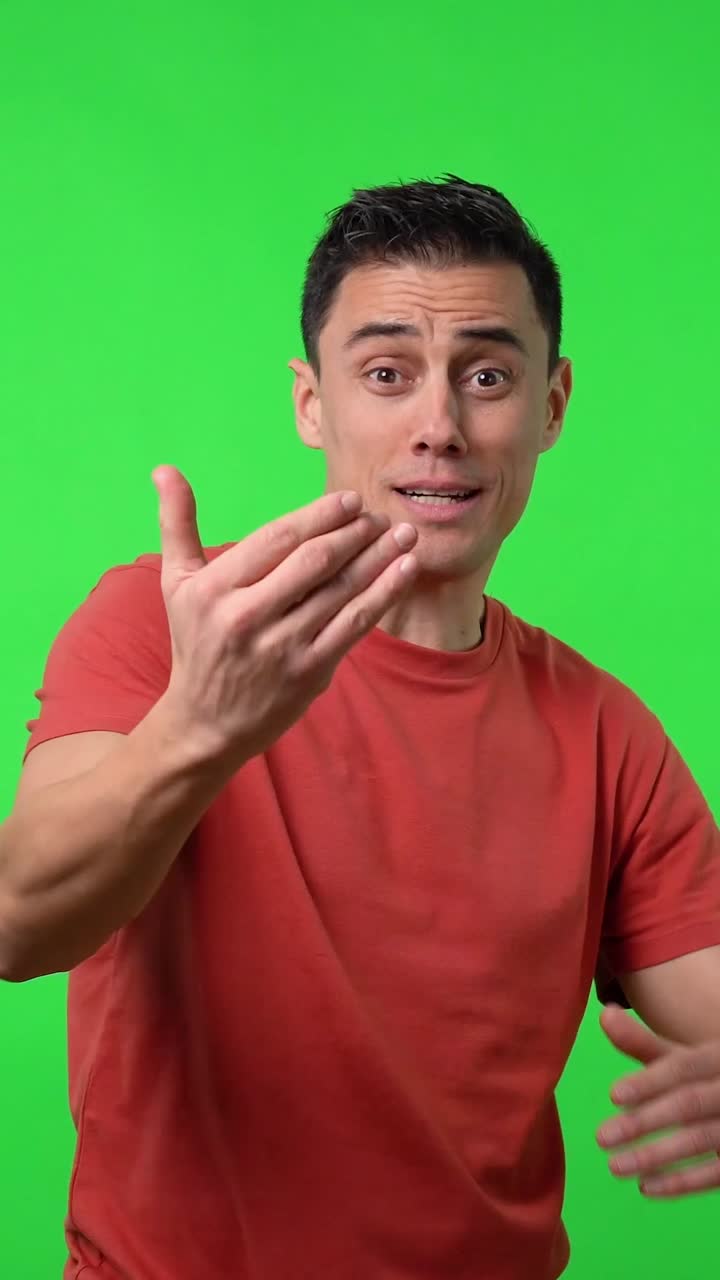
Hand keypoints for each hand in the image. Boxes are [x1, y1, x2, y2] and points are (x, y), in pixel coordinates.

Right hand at [152, 466, 418, 767]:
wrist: (206, 723)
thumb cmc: (196, 642)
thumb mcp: (176, 584)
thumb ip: (177, 524)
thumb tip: (165, 470)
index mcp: (214, 590)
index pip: (275, 540)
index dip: (318, 516)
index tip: (350, 500)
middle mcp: (247, 618)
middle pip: (313, 562)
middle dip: (354, 533)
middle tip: (380, 514)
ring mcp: (282, 647)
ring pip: (340, 591)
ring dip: (378, 557)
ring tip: (403, 534)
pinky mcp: (310, 671)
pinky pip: (355, 624)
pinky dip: (384, 593)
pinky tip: (404, 569)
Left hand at [596, 1003, 719, 1196]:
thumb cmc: (707, 1076)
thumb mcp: (683, 1057)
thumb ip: (643, 1043)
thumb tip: (604, 1015)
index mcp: (715, 1056)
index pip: (682, 1067)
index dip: (649, 1080)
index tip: (613, 1095)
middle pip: (688, 1104)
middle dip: (644, 1122)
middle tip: (601, 1138)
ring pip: (700, 1140)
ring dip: (656, 1156)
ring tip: (615, 1166)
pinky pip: (716, 1174)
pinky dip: (682, 1183)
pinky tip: (646, 1187)